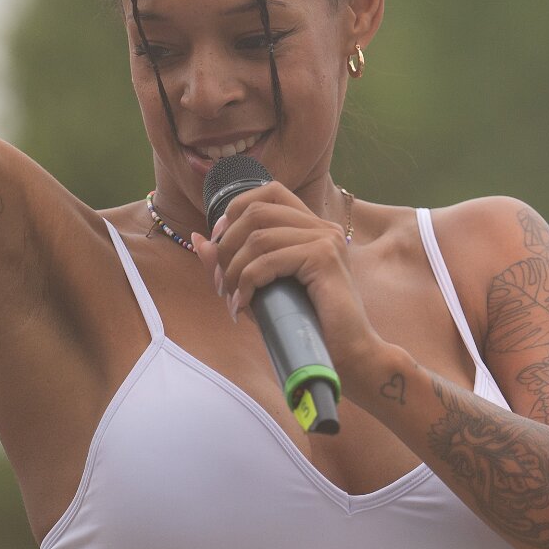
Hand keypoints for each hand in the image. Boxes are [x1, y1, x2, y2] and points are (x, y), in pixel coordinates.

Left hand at [192, 182, 390, 385]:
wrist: (350, 356)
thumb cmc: (307, 326)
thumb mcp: (262, 289)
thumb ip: (233, 262)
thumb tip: (198, 239)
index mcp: (313, 227)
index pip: (270, 192)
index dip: (236, 210)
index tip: (220, 243)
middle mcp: (322, 227)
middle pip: (257, 210)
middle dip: (227, 245)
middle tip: (220, 283)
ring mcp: (326, 239)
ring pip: (259, 237)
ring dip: (234, 269)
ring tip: (233, 298)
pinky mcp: (324, 258)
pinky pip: (269, 260)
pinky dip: (247, 283)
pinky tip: (244, 305)